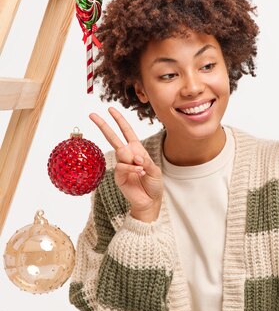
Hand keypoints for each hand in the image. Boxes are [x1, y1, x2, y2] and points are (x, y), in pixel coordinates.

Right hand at [89, 107, 162, 221]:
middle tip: (92, 114)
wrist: (150, 201)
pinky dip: (131, 168)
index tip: (111, 109)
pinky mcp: (118, 175)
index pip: (126, 132)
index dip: (119, 120)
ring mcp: (121, 165)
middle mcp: (128, 155)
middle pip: (113, 137)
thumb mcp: (155, 170)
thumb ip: (146, 161)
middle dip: (103, 125)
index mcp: (137, 150)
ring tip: (142, 168)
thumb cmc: (154, 184)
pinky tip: (140, 172)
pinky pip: (122, 166)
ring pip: (120, 152)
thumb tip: (135, 156)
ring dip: (133, 159)